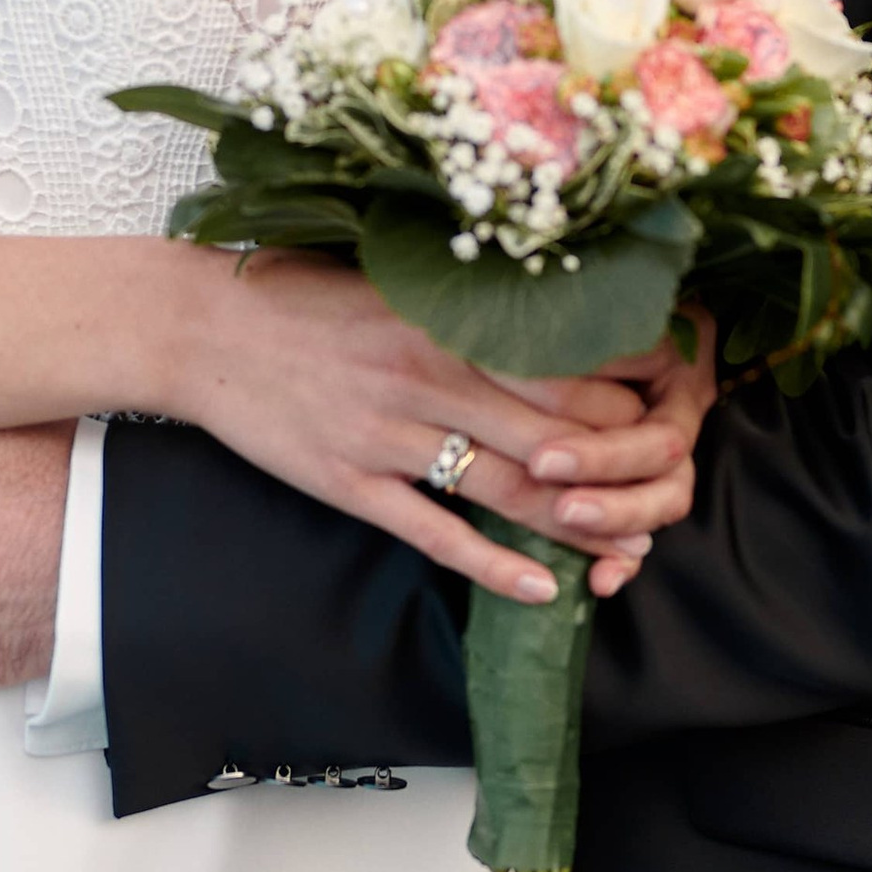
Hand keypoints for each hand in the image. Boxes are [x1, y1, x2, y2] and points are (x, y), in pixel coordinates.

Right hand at [173, 252, 706, 609]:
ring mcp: (390, 434)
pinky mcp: (352, 482)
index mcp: (445, 322)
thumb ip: (463, 304)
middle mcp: (428, 377)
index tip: (669, 405)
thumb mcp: (391, 282)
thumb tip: (539, 312)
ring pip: (505, 487)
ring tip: (629, 551)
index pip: (561, 361)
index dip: (622, 391)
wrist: (201, 329)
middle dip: (620, 466)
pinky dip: (493, 564)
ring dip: (576, 523)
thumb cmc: (297, 297)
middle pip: (550, 430)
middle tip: (671, 490)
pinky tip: (539, 588)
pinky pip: (436, 533)